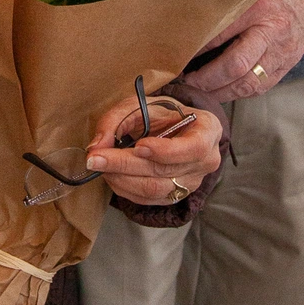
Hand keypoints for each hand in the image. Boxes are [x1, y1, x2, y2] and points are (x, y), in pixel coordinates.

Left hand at [84, 96, 222, 206]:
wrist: (174, 127)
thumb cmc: (162, 113)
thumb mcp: (140, 104)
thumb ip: (116, 120)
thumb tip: (97, 145)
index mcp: (208, 131)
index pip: (193, 148)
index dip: (165, 151)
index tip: (139, 145)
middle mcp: (206, 162)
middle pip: (165, 171)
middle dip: (126, 164)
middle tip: (95, 158)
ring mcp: (192, 183)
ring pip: (154, 189)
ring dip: (121, 179)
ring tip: (99, 165)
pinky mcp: (175, 196)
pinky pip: (148, 200)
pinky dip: (125, 189)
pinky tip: (110, 175)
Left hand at [190, 0, 303, 101]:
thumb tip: (186, 5)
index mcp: (260, 3)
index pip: (222, 31)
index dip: (196, 45)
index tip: (174, 50)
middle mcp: (273, 30)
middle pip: (236, 65)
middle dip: (206, 78)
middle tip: (183, 79)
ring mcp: (283, 51)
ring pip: (249, 83)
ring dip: (219, 92)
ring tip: (196, 90)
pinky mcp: (288, 64)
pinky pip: (261, 86)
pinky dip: (238, 92)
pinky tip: (220, 91)